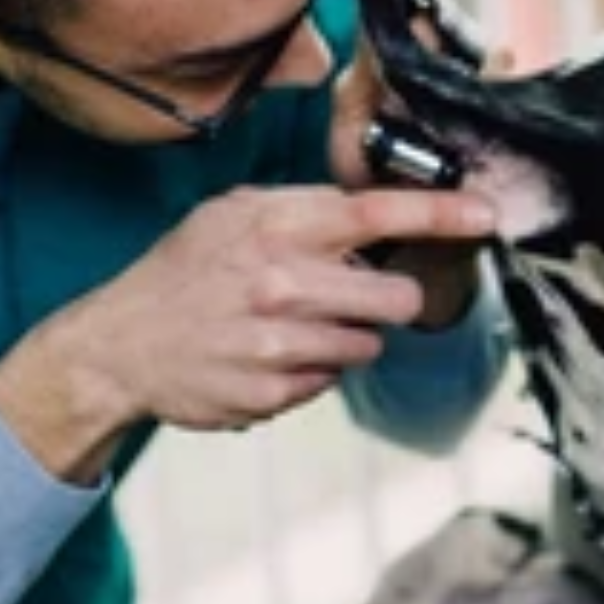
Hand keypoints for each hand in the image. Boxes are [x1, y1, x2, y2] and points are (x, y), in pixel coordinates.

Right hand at [0, 184, 493, 480]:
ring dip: (345, 336)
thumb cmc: (185, 273)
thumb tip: (384, 210)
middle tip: (353, 294)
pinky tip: (270, 355)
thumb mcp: (233, 216)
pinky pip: (331, 380)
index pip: (377, 212)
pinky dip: (313, 369)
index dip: (442, 213)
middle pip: (396, 297)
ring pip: (368, 344)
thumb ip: (306, 210)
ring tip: (293, 325)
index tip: (486, 215)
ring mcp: (278, 344)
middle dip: (386, 297)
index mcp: (274, 227)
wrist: (117, 348)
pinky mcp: (273, 394)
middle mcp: (282, 283)